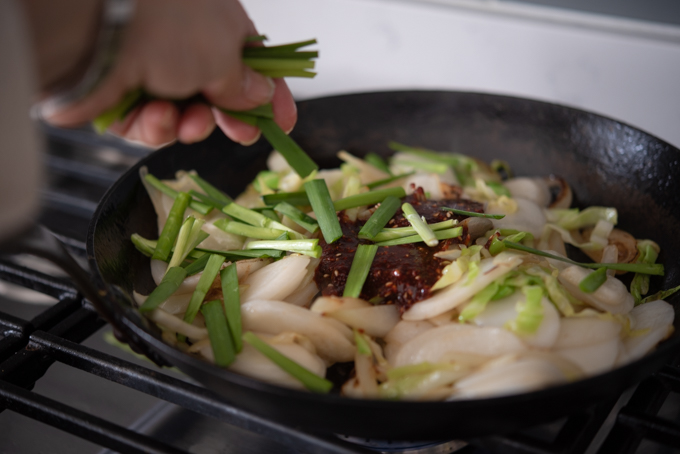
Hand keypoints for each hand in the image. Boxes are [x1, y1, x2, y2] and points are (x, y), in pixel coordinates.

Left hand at [37, 0, 296, 146]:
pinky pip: (148, 125)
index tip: (285, 122)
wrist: (92, 29)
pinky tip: (150, 115)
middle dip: (230, 119)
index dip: (271, 94)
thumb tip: (260, 94)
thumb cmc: (168, 27)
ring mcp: (148, 68)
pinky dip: (154, 127)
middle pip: (217, 93)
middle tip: (241, 134)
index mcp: (213, 22)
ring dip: (189, 125)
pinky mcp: (118, 96)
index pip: (252, 62)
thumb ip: (245, 84)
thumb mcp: (224, 57)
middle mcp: (181, 44)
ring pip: (183, 115)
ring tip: (183, 119)